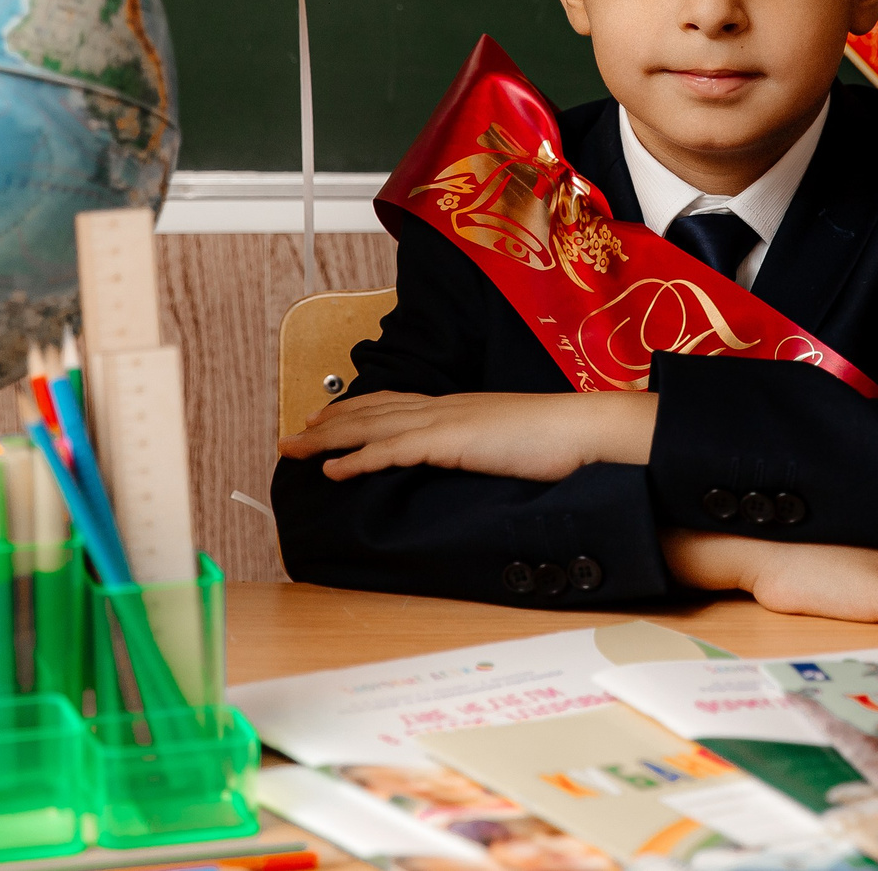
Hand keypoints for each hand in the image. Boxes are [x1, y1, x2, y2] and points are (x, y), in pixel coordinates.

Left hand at [279, 390, 658, 481]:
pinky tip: (333, 471)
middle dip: (327, 425)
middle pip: (371, 412)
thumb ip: (484, 448)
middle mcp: (444, 408)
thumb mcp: (511, 442)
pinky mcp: (451, 442)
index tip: (328, 419)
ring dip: (327, 441)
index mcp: (458, 407)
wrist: (585, 430)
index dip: (357, 411)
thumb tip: (473, 460)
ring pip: (370, 427)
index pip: (395, 404)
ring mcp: (446, 422)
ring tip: (293, 451)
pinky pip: (393, 452)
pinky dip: (357, 460)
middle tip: (292, 437)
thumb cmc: (560, 441)